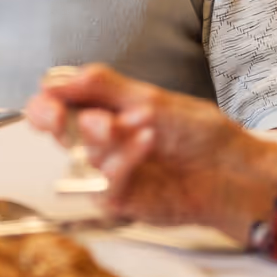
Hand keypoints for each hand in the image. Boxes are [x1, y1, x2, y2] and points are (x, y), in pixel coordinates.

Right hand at [25, 64, 276, 241]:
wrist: (230, 170)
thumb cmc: (196, 132)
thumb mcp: (150, 98)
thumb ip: (103, 87)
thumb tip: (56, 78)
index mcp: (103, 109)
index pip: (59, 102)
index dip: (47, 99)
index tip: (50, 95)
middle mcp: (99, 140)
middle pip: (58, 128)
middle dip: (56, 118)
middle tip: (65, 114)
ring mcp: (106, 170)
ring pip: (84, 151)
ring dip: (106, 134)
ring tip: (140, 123)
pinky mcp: (118, 199)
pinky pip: (107, 179)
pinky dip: (126, 157)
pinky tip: (147, 140)